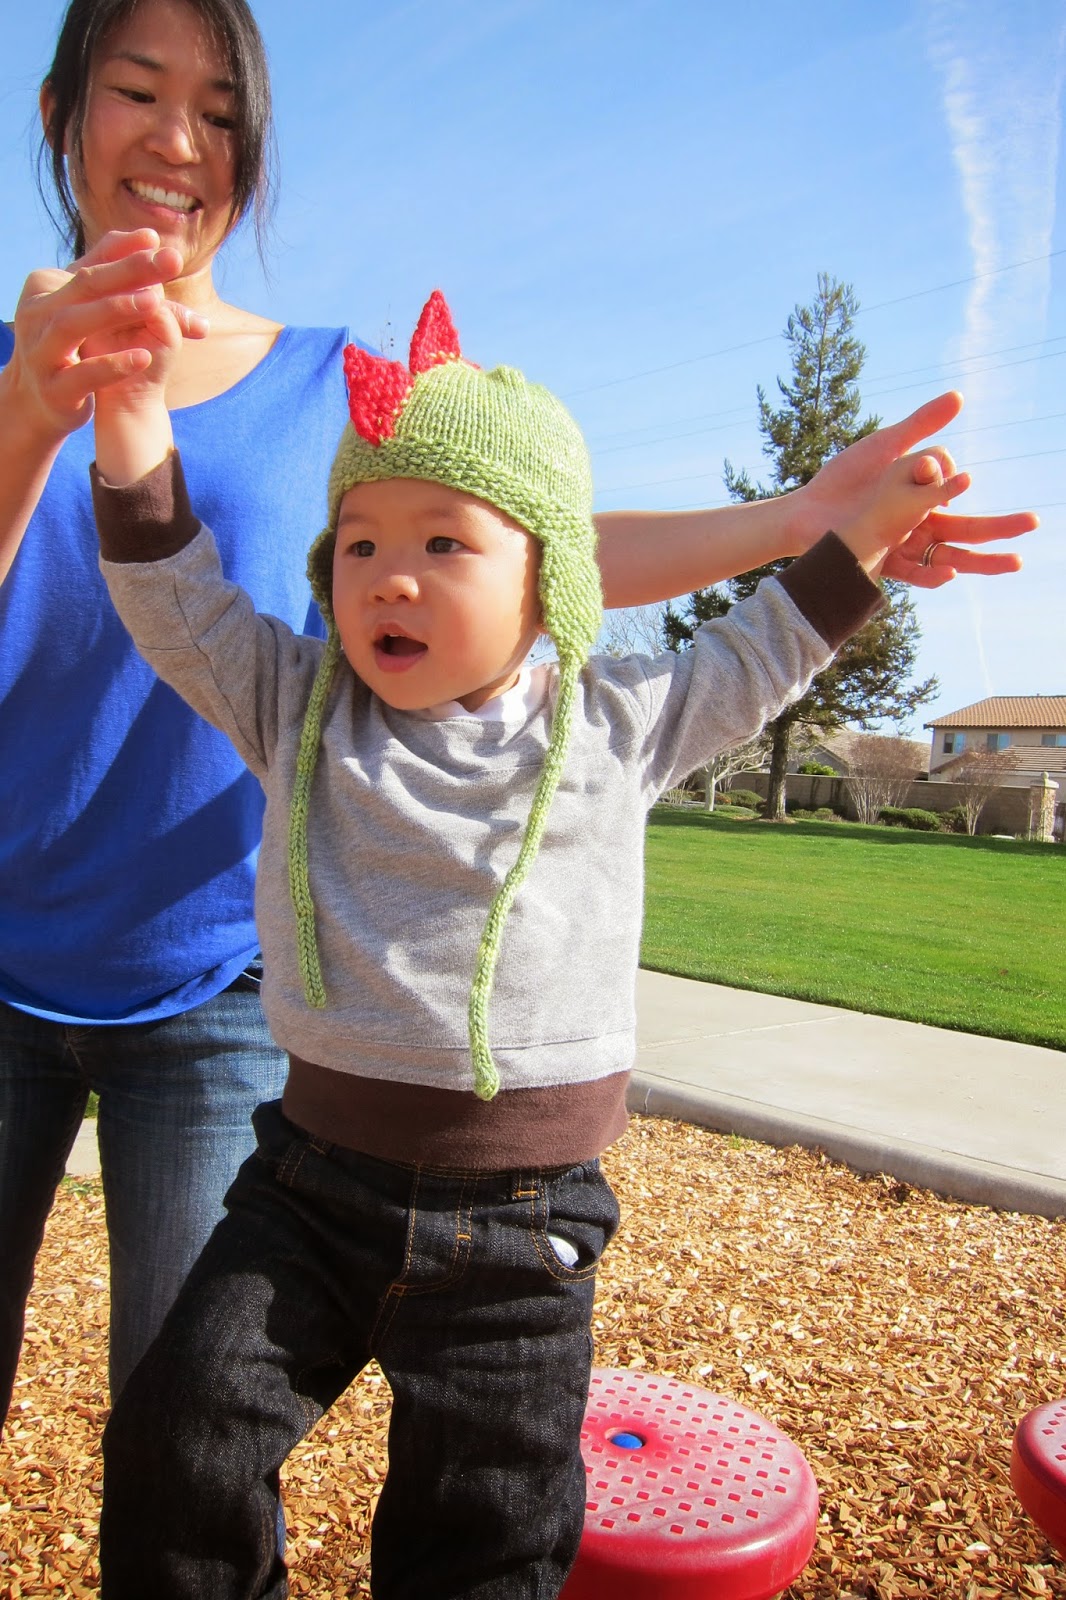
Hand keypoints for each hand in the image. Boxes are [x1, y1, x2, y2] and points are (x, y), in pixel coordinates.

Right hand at [4, 229, 206, 442]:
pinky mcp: (53, 389)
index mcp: (45, 288)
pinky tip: (144, 358)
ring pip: (73, 325)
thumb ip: (119, 275)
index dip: (125, 254)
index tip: (159, 242)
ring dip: (114, 311)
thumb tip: (154, 239)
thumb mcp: (87, 307)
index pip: (90, 266)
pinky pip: (82, 375)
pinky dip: (112, 365)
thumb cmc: (70, 345)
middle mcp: (37, 315)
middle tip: (168, 262)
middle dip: (127, 272)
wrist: (37, 403)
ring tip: (153, 303)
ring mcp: (40, 352)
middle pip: (84, 287)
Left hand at [795, 392, 1035, 582]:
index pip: (954, 491)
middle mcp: (920, 524)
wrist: (806, 510)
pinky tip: (952, 573)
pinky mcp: (886, 564)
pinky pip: (917, 575)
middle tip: (1035, 522)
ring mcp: (905, 546)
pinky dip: (935, 576)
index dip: (950, 479)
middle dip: (1003, 527)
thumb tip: (960, 397)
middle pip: (968, 528)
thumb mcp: (885, 447)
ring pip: (953, 557)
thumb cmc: (845, 478)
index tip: (934, 468)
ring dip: (985, 561)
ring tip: (1016, 562)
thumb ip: (921, 426)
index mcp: (923, 497)